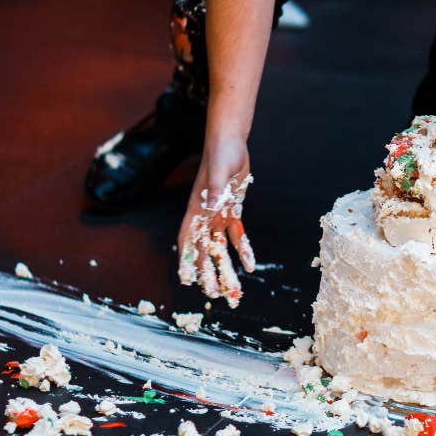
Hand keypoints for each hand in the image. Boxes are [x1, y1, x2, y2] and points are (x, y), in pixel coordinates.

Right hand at [177, 137, 255, 306]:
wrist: (230, 142)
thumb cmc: (221, 153)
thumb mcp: (219, 171)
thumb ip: (215, 190)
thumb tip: (212, 206)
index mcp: (196, 208)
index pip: (188, 239)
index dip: (186, 259)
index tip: (187, 279)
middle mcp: (204, 215)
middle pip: (204, 249)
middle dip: (208, 272)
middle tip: (214, 294)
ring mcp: (217, 214)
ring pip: (220, 247)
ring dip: (225, 267)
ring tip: (232, 288)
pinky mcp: (231, 211)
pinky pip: (237, 234)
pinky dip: (243, 249)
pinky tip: (250, 265)